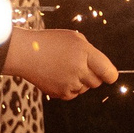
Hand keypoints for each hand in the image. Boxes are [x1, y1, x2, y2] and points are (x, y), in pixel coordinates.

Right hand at [1, 28, 117, 98]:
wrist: (24, 52)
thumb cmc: (50, 42)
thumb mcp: (74, 38)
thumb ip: (91, 52)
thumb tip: (101, 67)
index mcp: (85, 53)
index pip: (108, 73)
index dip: (110, 75)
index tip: (108, 75)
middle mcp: (79, 69)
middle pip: (97, 82)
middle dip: (92, 76)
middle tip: (79, 67)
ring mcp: (69, 82)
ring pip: (84, 89)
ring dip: (79, 82)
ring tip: (64, 69)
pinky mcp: (59, 92)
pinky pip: (72, 94)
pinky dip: (69, 89)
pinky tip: (59, 77)